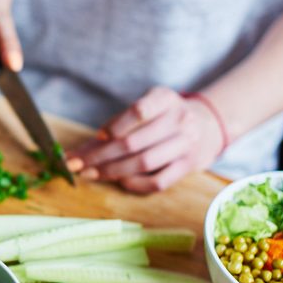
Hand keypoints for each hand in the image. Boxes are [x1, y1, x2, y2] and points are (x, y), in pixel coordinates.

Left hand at [66, 87, 225, 192]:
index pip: (139, 111)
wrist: (205, 126)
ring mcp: (186, 144)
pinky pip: (158, 181)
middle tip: (77, 164)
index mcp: (165, 98)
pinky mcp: (188, 167)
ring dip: (112, 171)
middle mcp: (180, 119)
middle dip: (100, 155)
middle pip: (134, 142)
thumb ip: (115, 125)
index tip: (96, 137)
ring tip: (91, 174)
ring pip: (144, 163)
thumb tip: (79, 151)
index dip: (115, 126)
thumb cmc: (162, 118)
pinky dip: (135, 183)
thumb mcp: (145, 109)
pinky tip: (120, 181)